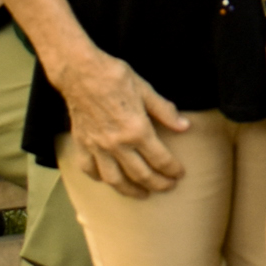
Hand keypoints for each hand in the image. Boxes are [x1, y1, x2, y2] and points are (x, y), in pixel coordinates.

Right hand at [57, 49, 189, 192]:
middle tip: (168, 187)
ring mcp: (97, 146)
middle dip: (158, 184)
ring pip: (115, 180)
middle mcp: (117, 144)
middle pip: (141, 175)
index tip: (180, 174)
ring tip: (142, 193)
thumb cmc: (114, 77)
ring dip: (131, 190)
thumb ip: (165, 111)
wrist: (80, 72)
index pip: (160, 159)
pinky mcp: (82, 144)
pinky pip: (89, 169)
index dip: (172, 170)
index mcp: (137, 130)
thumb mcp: (146, 90)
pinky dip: (99, 178)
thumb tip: (184, 126)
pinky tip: (108, 179)